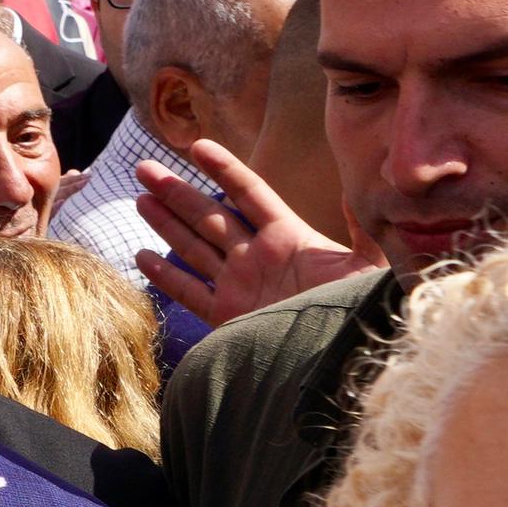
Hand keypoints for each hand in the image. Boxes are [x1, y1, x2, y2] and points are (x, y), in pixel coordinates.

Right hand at [132, 137, 364, 330]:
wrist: (338, 360)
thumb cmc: (356, 312)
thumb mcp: (366, 268)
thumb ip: (362, 232)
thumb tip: (357, 193)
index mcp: (287, 237)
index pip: (249, 193)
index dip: (223, 169)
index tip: (197, 146)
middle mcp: (256, 256)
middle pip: (209, 214)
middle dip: (177, 191)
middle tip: (145, 167)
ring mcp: (238, 285)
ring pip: (193, 246)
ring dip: (165, 223)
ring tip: (140, 199)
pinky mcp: (226, 316)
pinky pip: (189, 292)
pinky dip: (165, 276)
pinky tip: (142, 256)